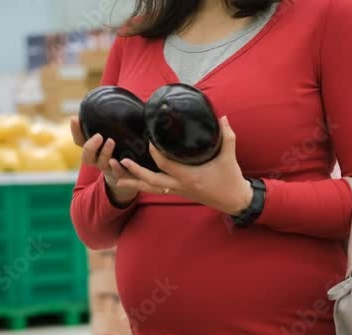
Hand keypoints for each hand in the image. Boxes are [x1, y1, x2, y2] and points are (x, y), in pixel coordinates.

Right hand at [70, 117, 139, 206]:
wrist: (132, 171)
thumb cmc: (123, 145)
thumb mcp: (118, 131)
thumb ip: (115, 118)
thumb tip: (118, 95)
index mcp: (94, 148)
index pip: (79, 140)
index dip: (75, 130)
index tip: (75, 118)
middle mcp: (98, 159)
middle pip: (86, 156)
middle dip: (89, 146)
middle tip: (98, 135)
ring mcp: (109, 168)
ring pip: (101, 163)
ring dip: (104, 153)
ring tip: (110, 141)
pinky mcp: (121, 175)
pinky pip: (117, 174)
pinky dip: (117, 168)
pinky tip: (119, 161)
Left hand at [117, 116, 253, 215]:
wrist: (234, 201)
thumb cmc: (231, 179)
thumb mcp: (229, 156)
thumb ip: (227, 136)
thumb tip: (222, 117)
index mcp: (189, 177)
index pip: (165, 165)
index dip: (155, 153)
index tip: (149, 141)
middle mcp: (181, 186)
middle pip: (152, 181)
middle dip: (135, 172)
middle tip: (121, 162)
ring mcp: (179, 191)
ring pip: (152, 189)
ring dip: (134, 183)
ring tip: (116, 179)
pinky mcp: (180, 193)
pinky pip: (158, 190)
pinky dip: (145, 186)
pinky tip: (134, 182)